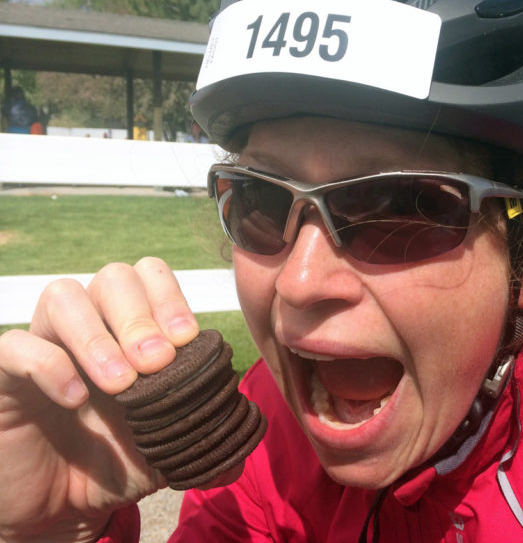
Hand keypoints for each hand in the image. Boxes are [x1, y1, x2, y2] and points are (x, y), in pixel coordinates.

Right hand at [0, 257, 198, 542]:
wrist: (59, 507)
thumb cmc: (117, 464)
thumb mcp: (168, 452)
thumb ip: (203, 442)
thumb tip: (239, 451)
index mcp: (133, 331)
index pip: (151, 276)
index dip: (172, 298)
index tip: (187, 340)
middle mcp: (91, 326)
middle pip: (114, 276)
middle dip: (141, 316)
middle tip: (157, 364)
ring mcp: (46, 344)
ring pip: (63, 294)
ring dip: (98, 336)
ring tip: (121, 383)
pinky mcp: (4, 374)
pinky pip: (16, 345)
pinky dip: (50, 365)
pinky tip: (75, 399)